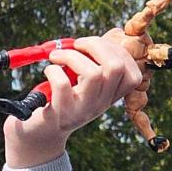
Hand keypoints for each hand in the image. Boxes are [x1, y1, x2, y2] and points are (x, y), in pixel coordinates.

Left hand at [3, 35, 141, 167]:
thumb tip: (109, 35)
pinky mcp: (61, 113)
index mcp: (110, 96)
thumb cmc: (58, 100)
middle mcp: (100, 104)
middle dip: (96, 45)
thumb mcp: (83, 84)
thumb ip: (95, 62)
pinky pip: (63, 84)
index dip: (117, 51)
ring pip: (94, 74)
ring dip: (72, 56)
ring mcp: (83, 110)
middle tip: (77, 44)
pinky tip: (49, 71)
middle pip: (116, 67)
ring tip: (56, 56)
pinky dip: (53, 70)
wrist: (38, 135)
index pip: (133, 74)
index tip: (95, 44)